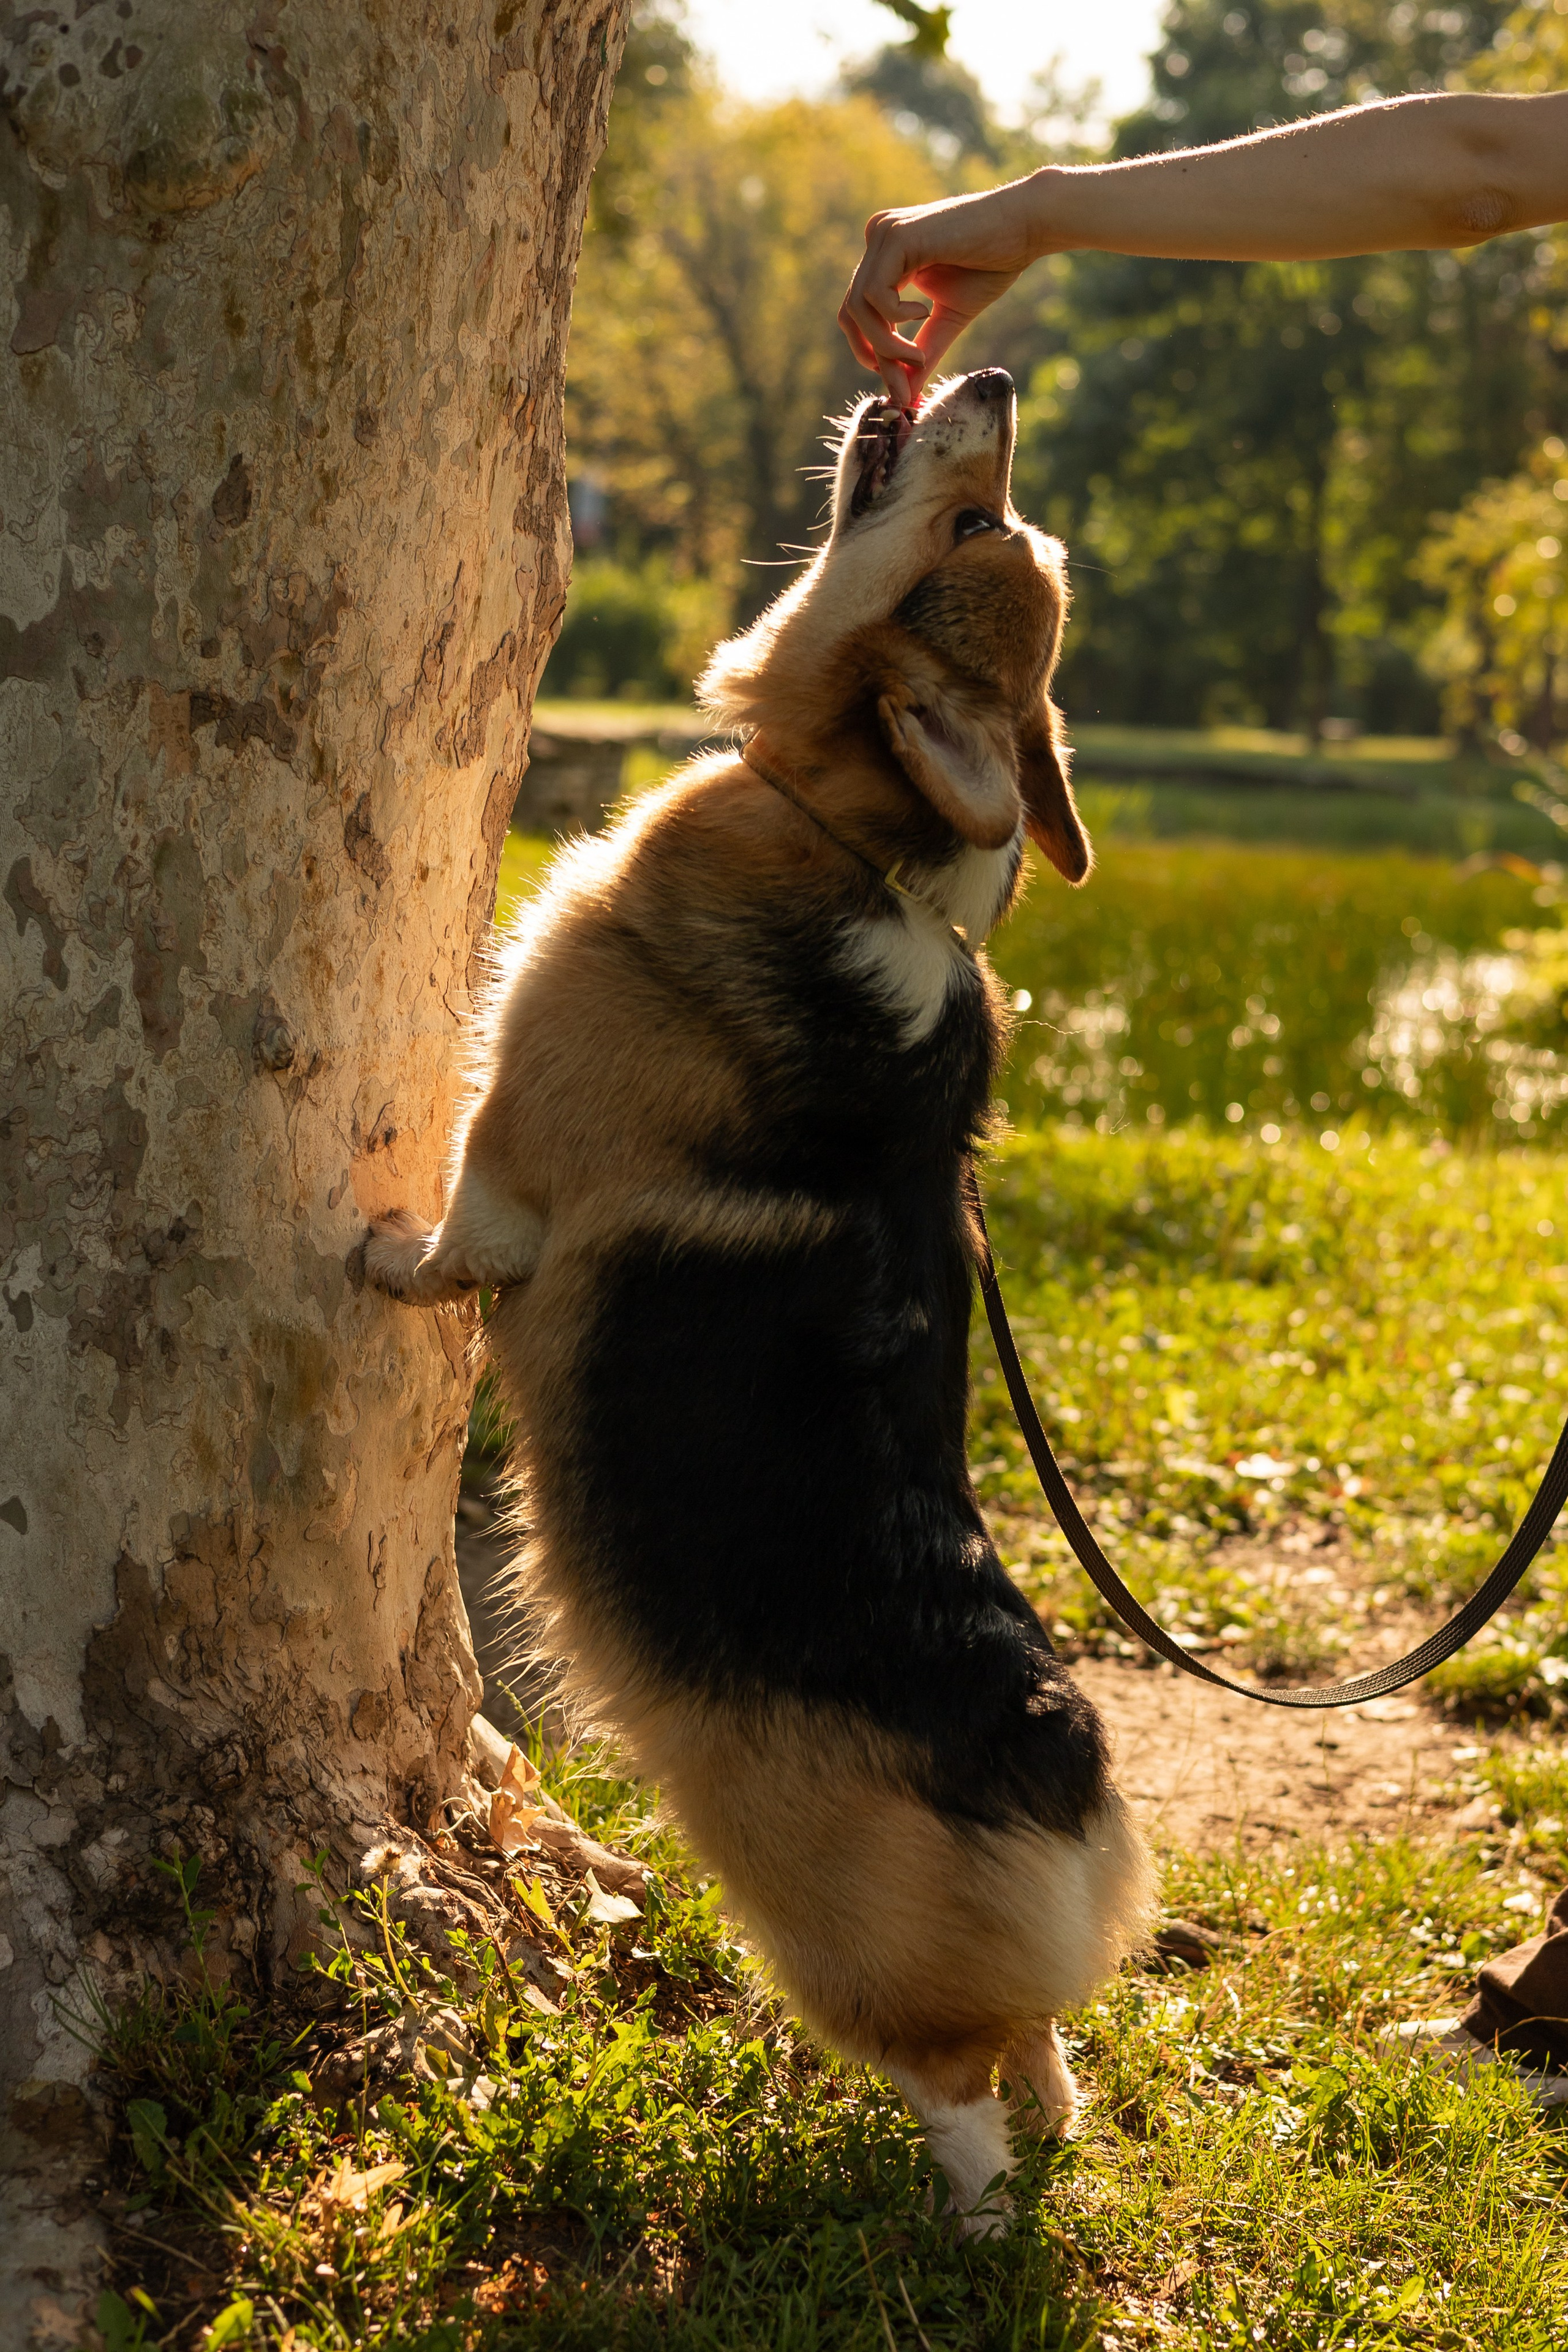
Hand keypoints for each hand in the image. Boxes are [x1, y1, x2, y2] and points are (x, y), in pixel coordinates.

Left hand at [839, 181, 1042, 404]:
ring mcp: (883, 234)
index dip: (873, 353)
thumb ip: (923, 351)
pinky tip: (925, 313)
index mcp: (886, 255)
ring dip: (886, 345)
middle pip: (851, 313)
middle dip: (876, 356)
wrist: (1024, 227)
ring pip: (858, 307)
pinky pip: (874, 294)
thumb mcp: (949, 317)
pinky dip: (896, 319)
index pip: (859, 312)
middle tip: (903, 385)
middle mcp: (877, 239)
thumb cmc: (992, 265)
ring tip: (918, 358)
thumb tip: (903, 394)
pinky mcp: (896, 236)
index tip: (900, 386)